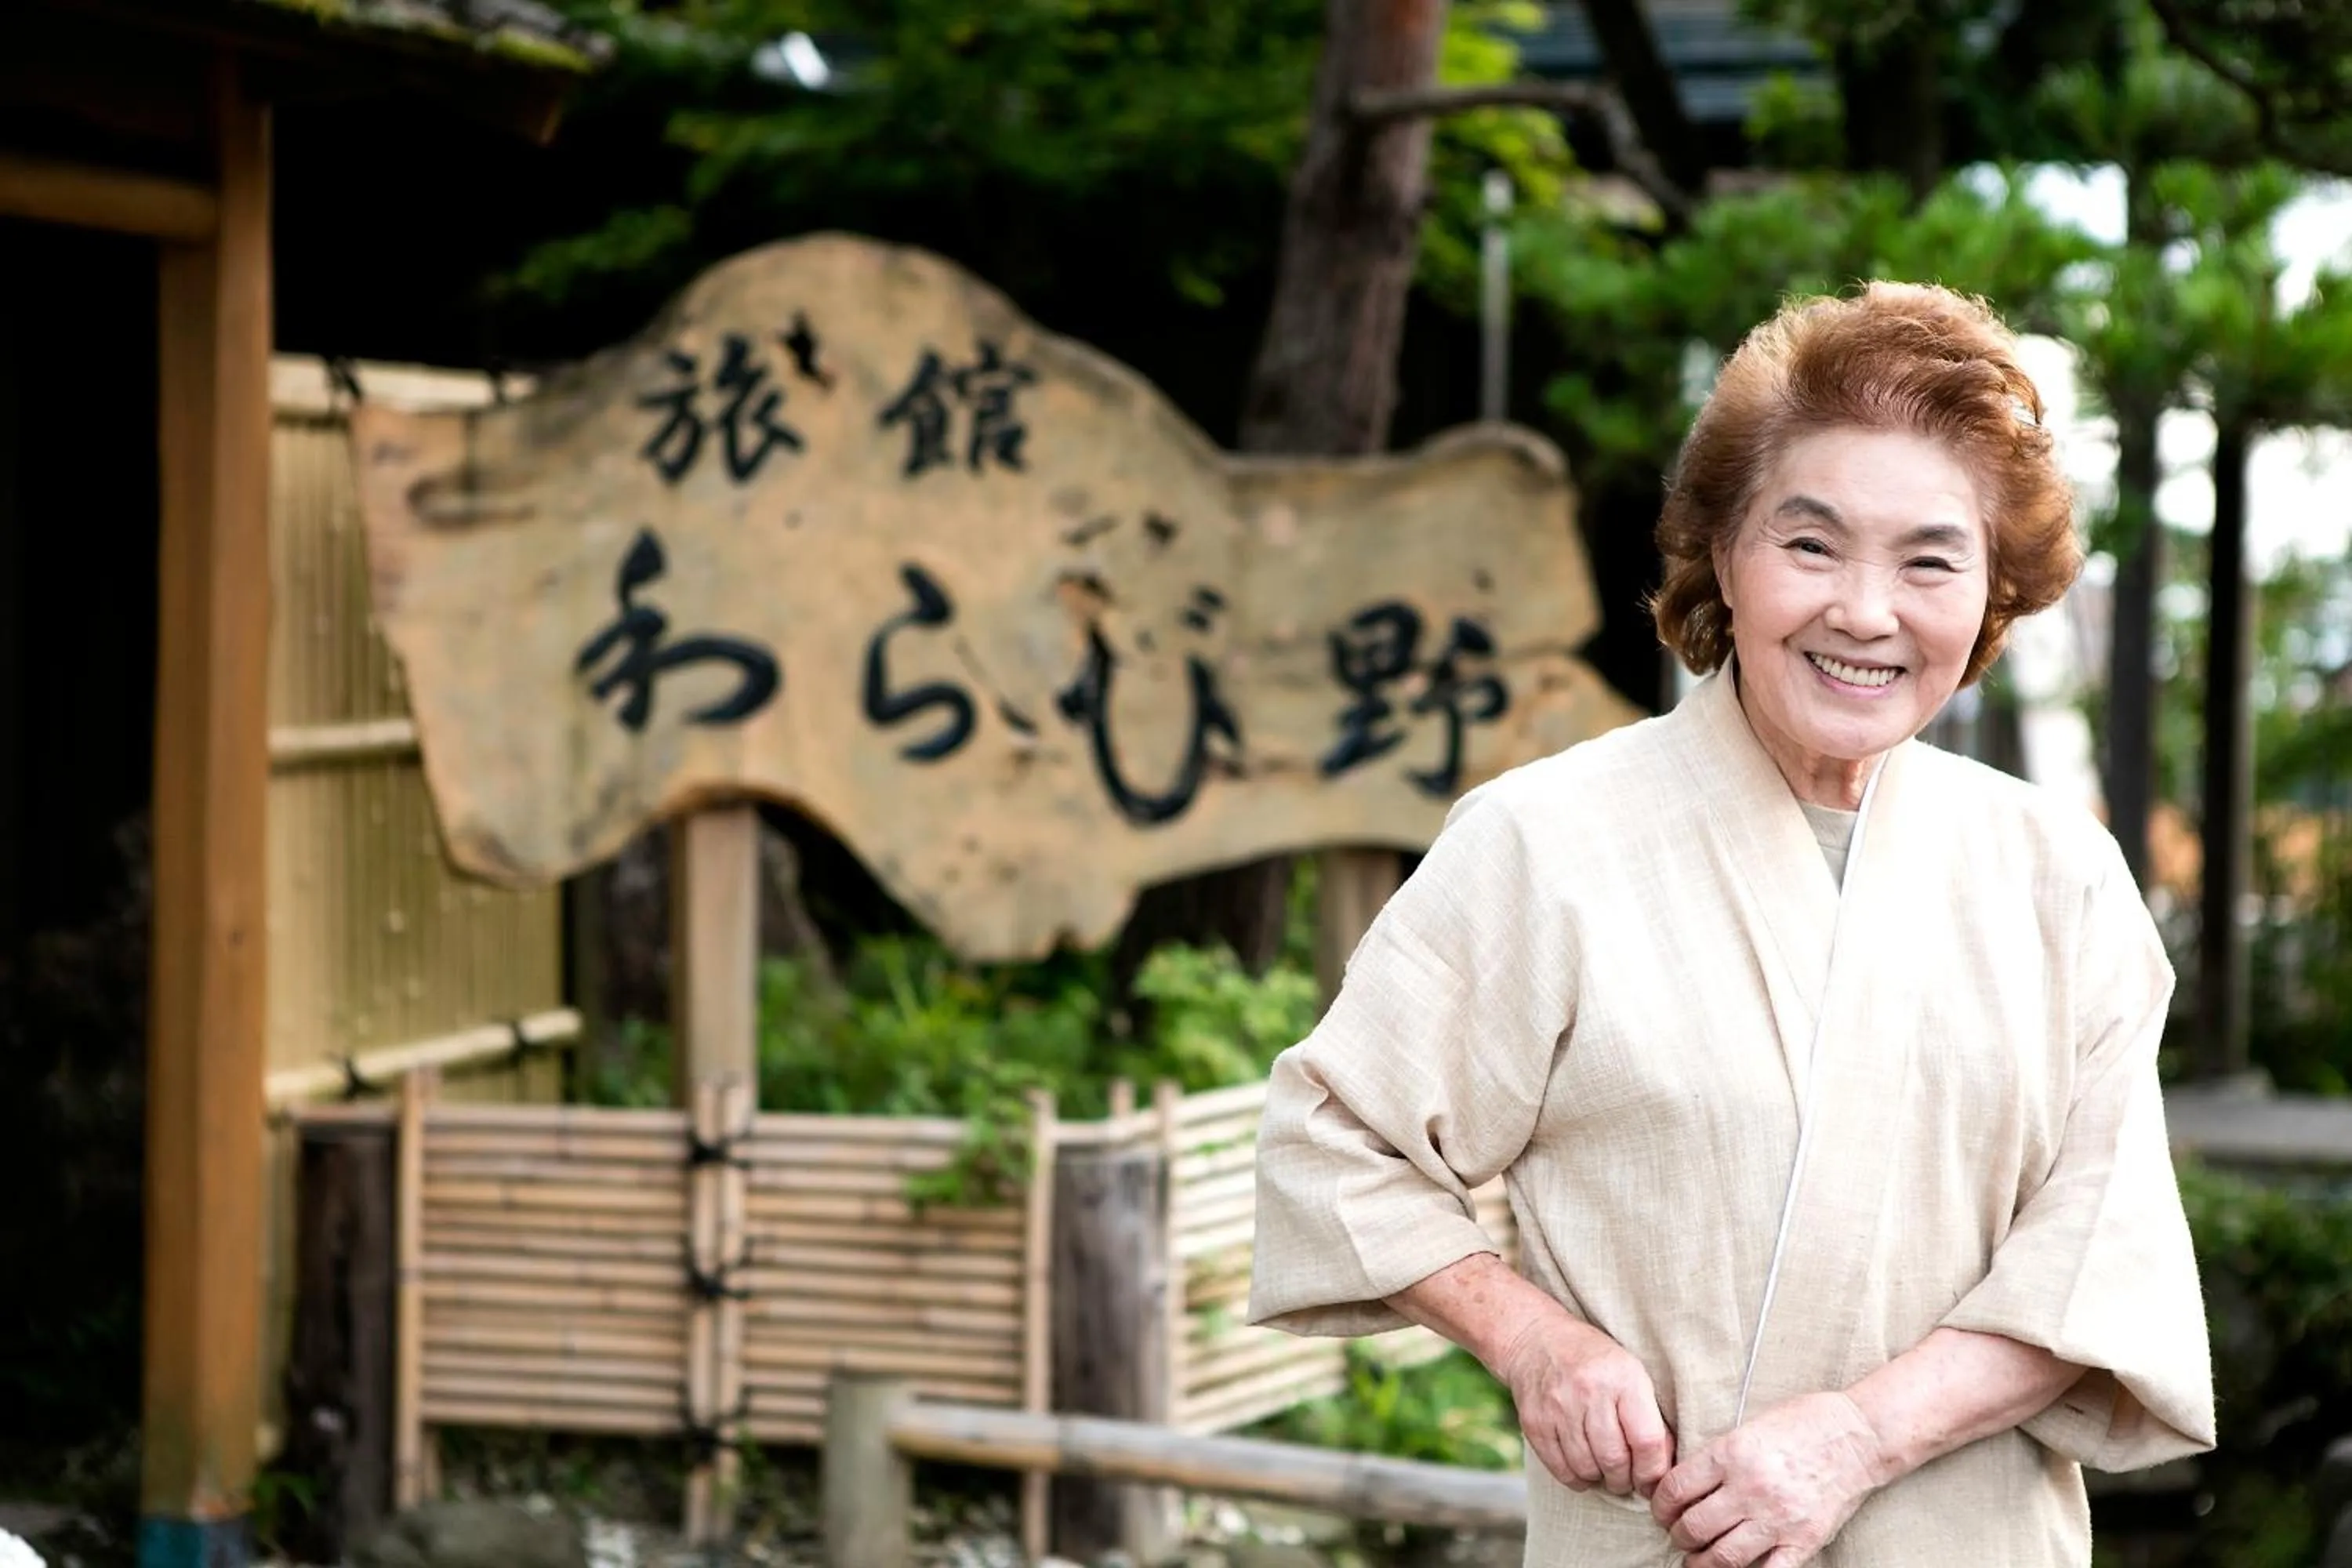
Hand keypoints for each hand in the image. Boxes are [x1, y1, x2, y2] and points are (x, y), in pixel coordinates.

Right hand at [1494, 1314, 1674, 1498]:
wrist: (1538, 1340)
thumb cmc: (1596, 1361)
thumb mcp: (1631, 1374)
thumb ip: (1650, 1417)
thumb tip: (1662, 1468)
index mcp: (1623, 1378)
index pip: (1647, 1441)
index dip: (1653, 1472)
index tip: (1652, 1482)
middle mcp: (1589, 1392)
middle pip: (1615, 1460)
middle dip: (1625, 1481)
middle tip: (1628, 1479)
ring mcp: (1558, 1408)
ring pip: (1586, 1468)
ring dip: (1601, 1480)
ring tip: (1605, 1473)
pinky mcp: (1534, 1422)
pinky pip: (1560, 1469)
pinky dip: (1576, 1479)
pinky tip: (1583, 1470)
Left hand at [1649, 1392, 1888, 1567]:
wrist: (1858, 1435)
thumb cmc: (1803, 1423)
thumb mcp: (1748, 1426)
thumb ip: (1717, 1457)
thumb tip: (1685, 1485)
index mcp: (1731, 1453)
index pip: (1675, 1490)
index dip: (1660, 1506)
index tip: (1662, 1511)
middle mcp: (1750, 1487)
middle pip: (1693, 1527)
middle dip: (1678, 1536)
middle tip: (1679, 1535)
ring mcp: (1778, 1518)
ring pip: (1722, 1557)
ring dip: (1701, 1563)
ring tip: (1698, 1560)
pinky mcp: (1804, 1540)